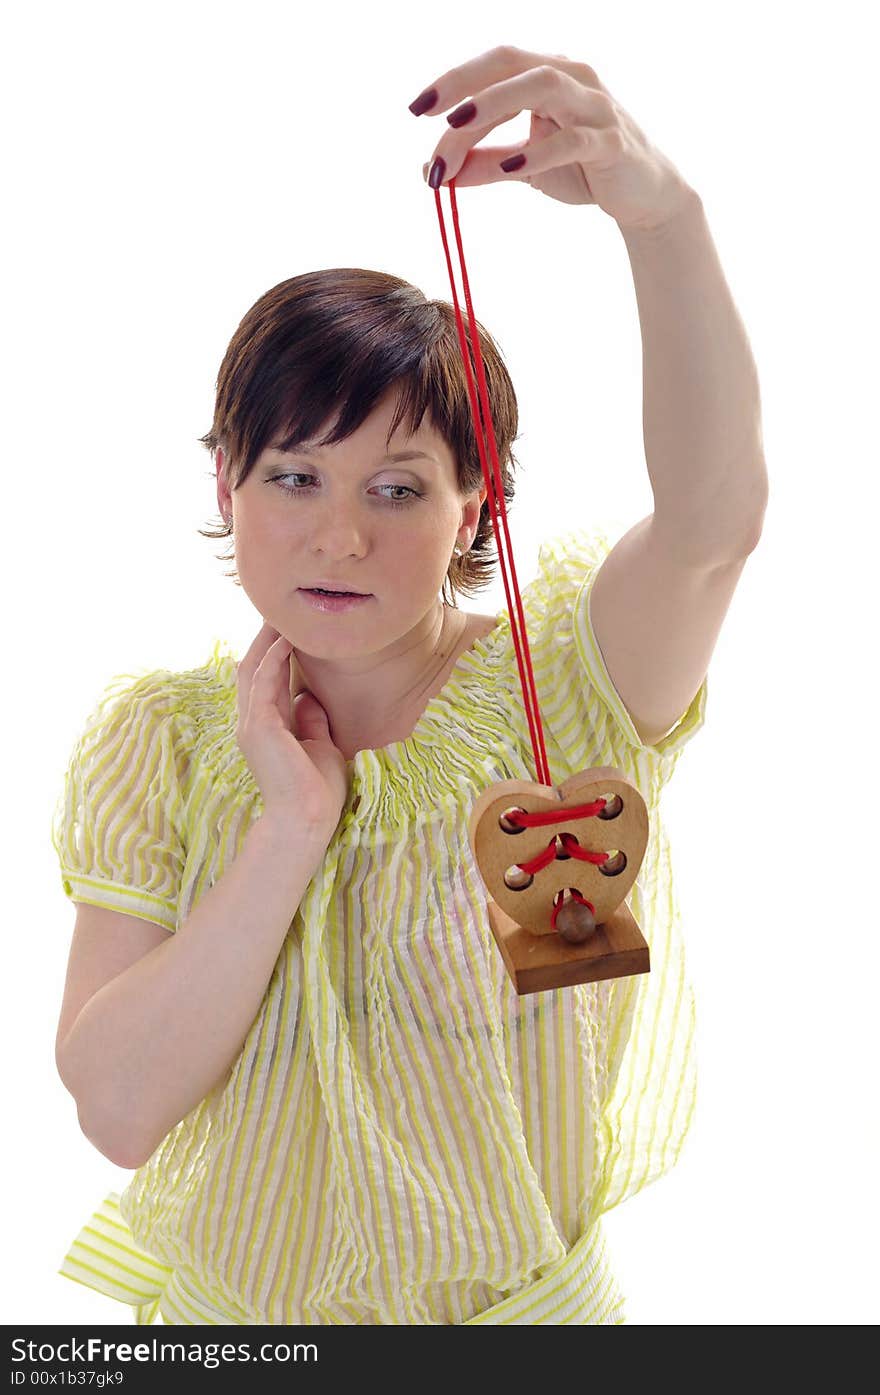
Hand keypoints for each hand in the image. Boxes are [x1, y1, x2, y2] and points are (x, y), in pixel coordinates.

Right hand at [236, 622, 348, 832]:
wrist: (306, 821)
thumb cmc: (316, 791)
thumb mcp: (318, 746)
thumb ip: (310, 721)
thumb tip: (309, 698)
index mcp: (265, 729)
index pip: (264, 681)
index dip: (273, 653)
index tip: (288, 628)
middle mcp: (252, 723)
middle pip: (252, 668)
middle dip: (264, 638)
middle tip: (280, 610)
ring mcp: (252, 725)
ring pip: (253, 669)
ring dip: (267, 640)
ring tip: (282, 614)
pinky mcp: (260, 727)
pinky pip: (263, 683)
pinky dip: (274, 659)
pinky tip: (287, 640)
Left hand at [410, 43, 696, 232]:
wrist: (643, 196)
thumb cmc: (583, 170)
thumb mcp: (522, 167)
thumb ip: (482, 165)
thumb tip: (433, 172)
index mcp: (546, 75)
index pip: (494, 65)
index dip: (453, 81)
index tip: (416, 108)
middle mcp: (571, 76)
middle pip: (511, 63)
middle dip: (465, 83)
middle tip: (428, 111)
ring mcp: (594, 105)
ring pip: (541, 85)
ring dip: (495, 103)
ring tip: (459, 126)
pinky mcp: (612, 141)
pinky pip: (574, 138)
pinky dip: (539, 150)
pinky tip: (510, 165)